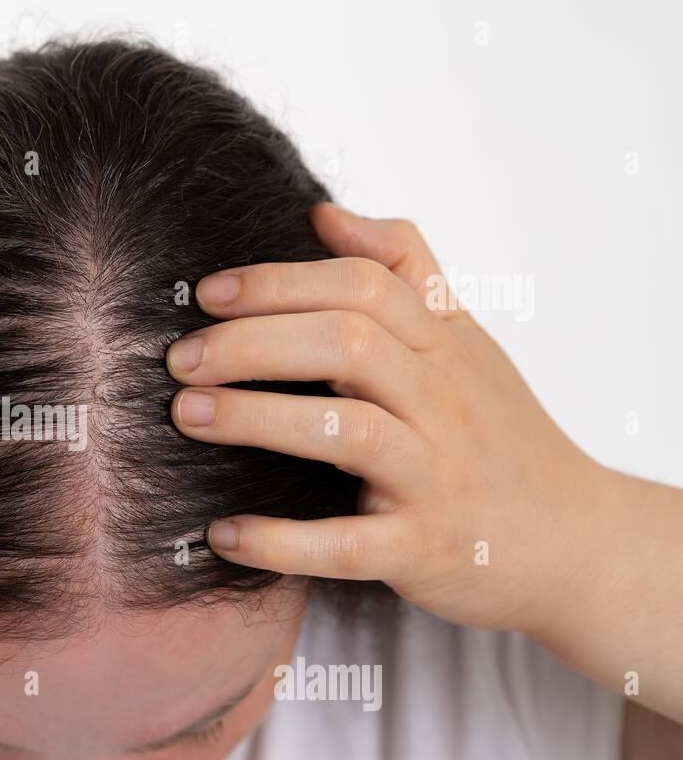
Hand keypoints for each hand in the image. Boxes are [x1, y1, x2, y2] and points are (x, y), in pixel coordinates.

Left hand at [167, 203, 609, 634]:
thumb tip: (324, 211)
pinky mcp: (423, 548)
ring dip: (256, 419)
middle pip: (347, 344)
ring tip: (187, 415)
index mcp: (442, 348)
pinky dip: (281, 542)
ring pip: (347, 432)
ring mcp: (435, 477)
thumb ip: (404, 271)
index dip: (281, 281)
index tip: (210, 292)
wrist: (578, 542)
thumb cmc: (500, 436)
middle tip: (181, 358)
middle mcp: (442, 402)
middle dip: (252, 343)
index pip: (363, 286)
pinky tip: (224, 534)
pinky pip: (346, 544)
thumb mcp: (466, 342)